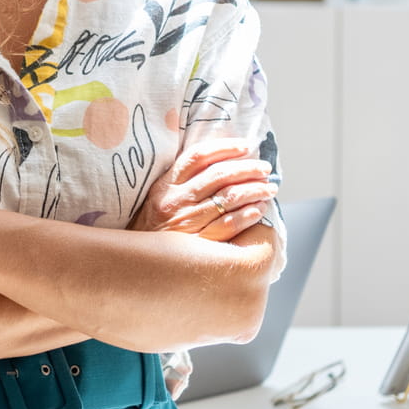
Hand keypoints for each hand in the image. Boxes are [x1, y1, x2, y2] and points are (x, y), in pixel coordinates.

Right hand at [128, 138, 275, 240]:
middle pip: (218, 175)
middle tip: (265, 168)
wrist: (139, 262)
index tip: (247, 146)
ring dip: (254, 190)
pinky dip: (248, 215)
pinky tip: (260, 209)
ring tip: (269, 188)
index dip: (225, 147)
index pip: (198, 156)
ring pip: (228, 199)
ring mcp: (187, 222)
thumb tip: (221, 160)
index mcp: (167, 184)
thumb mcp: (160, 196)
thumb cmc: (156, 225)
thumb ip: (183, 179)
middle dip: (248, 168)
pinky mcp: (198, 243)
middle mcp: (176, 200)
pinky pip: (229, 225)